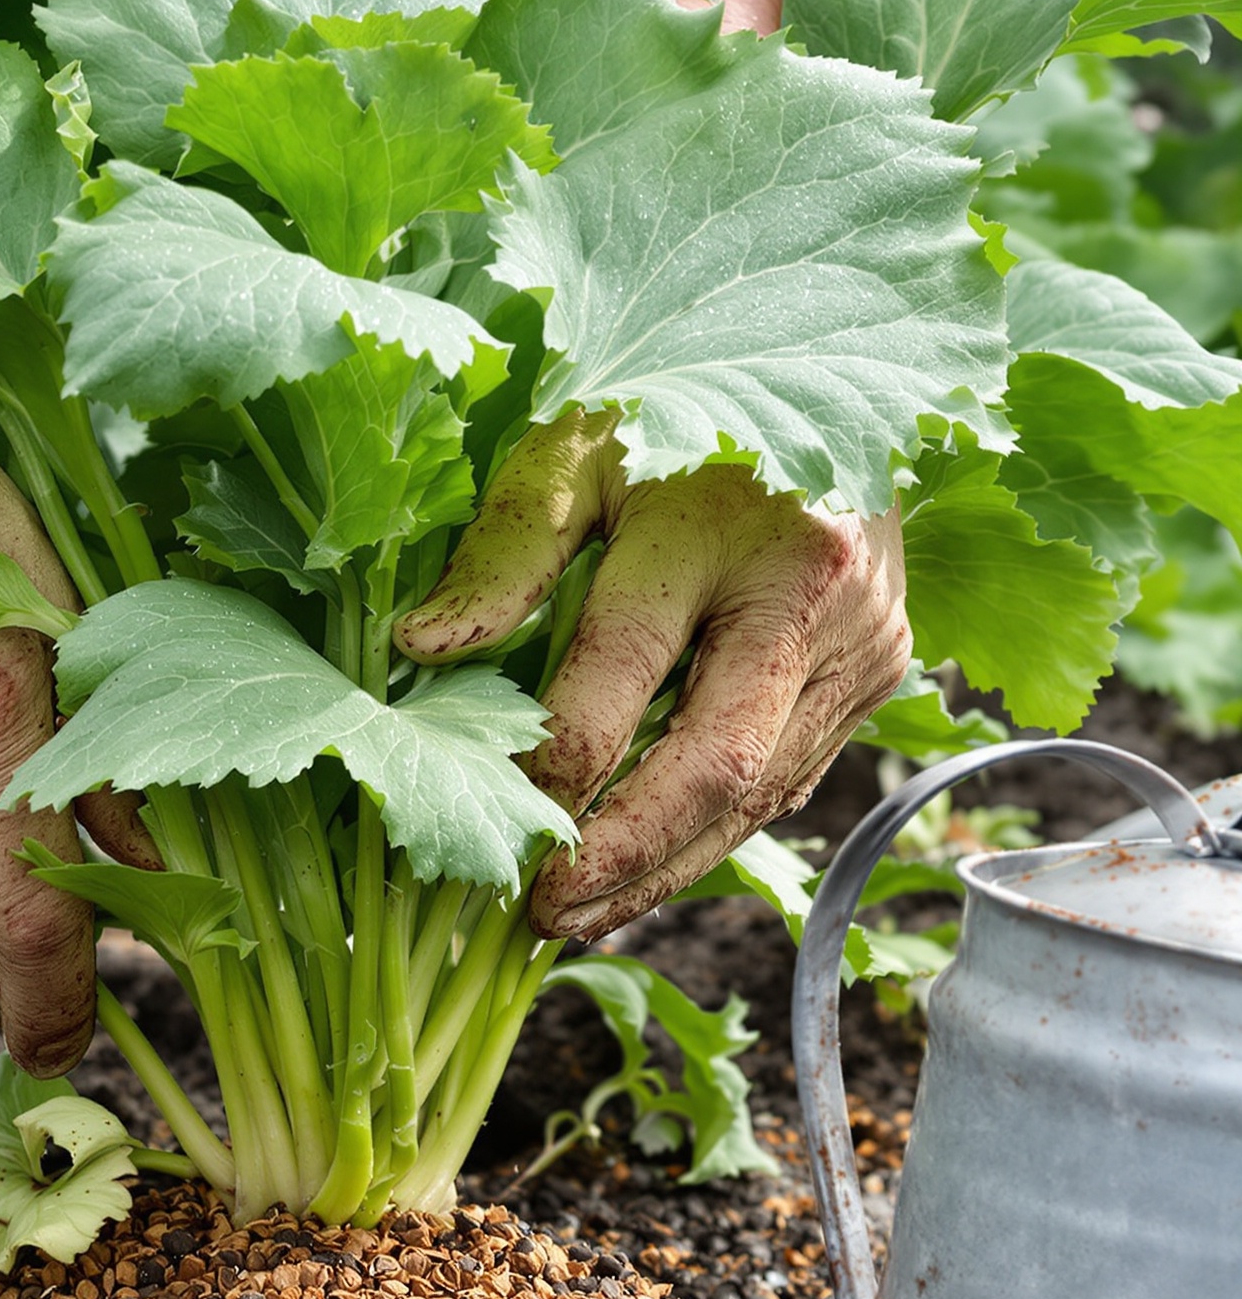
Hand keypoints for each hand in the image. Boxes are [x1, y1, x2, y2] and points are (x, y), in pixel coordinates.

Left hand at [394, 411, 908, 940]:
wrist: (837, 381)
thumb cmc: (683, 411)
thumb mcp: (580, 450)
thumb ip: (506, 552)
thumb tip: (421, 648)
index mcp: (726, 524)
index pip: (624, 670)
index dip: (555, 760)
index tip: (492, 821)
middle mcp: (813, 594)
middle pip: (715, 764)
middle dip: (623, 855)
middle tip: (541, 913)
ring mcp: (861, 644)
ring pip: (759, 795)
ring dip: (666, 869)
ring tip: (579, 917)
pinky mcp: (877, 675)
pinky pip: (789, 781)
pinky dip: (712, 834)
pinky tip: (645, 872)